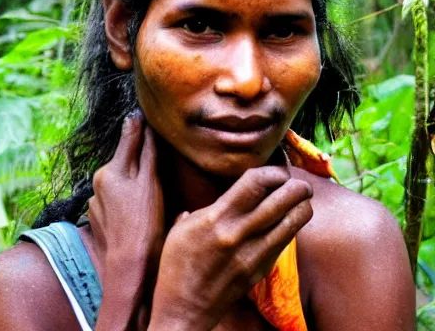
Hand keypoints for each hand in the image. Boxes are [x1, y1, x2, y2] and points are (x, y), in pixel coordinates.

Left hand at [88, 111, 163, 329]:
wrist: (128, 267)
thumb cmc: (145, 224)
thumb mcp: (150, 183)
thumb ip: (146, 151)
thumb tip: (141, 123)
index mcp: (111, 170)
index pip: (128, 140)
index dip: (138, 127)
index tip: (144, 114)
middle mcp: (98, 182)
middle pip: (122, 160)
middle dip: (137, 155)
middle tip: (154, 153)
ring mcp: (96, 201)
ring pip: (118, 180)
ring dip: (130, 178)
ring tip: (147, 189)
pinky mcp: (97, 217)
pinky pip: (113, 198)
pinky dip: (124, 197)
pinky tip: (136, 209)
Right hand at [148, 166, 312, 329]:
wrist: (184, 308)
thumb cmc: (177, 264)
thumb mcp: (182, 227)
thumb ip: (204, 208)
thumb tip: (221, 198)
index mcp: (216, 217)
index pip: (254, 183)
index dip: (272, 172)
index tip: (277, 171)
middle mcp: (238, 233)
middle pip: (280, 201)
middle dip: (297, 187)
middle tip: (301, 183)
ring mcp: (252, 254)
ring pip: (290, 224)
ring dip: (302, 207)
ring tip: (303, 199)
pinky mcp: (260, 271)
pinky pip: (283, 243)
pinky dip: (291, 227)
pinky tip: (291, 221)